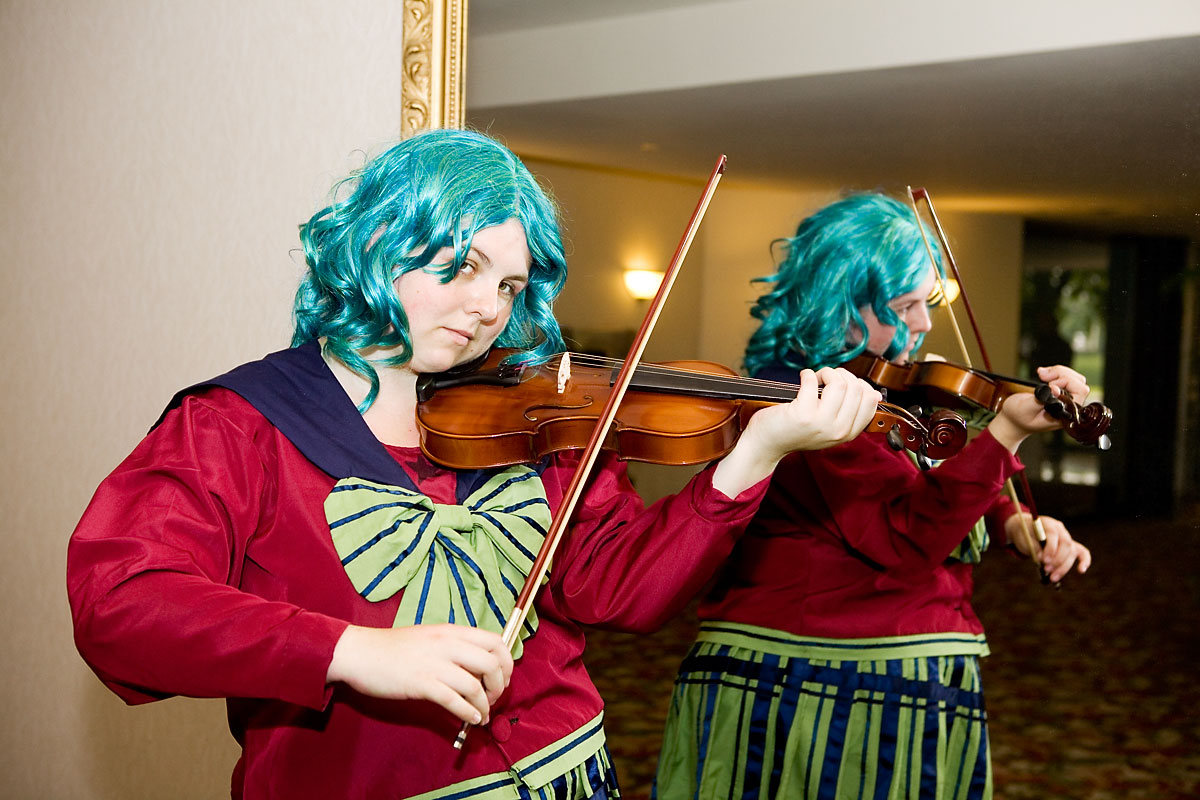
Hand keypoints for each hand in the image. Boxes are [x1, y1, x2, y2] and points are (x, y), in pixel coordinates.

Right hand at [326, 623, 513, 724]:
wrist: (360, 653)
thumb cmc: (393, 648)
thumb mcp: (430, 638)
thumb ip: (454, 647)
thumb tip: (478, 665)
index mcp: (451, 631)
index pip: (495, 640)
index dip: (507, 661)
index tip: (503, 676)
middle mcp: (447, 644)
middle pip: (492, 663)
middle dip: (500, 685)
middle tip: (494, 697)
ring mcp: (434, 664)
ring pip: (475, 685)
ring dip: (485, 704)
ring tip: (482, 714)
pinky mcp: (421, 684)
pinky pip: (454, 700)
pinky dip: (468, 712)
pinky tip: (471, 719)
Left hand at [712, 367, 881, 496]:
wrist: (768, 443)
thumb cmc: (797, 429)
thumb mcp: (830, 426)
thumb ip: (851, 412)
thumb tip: (875, 394)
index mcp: (849, 433)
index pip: (870, 400)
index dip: (857, 384)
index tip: (842, 384)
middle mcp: (839, 431)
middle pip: (856, 388)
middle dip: (841, 375)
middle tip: (825, 379)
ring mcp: (821, 423)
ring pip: (840, 383)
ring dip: (826, 372)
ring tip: (815, 378)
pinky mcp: (803, 414)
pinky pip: (813, 381)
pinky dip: (808, 374)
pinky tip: (803, 378)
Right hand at [988, 364, 1090, 450]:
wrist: (1013, 419)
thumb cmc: (1018, 417)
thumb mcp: (1025, 409)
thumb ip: (1041, 399)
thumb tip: (1056, 389)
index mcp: (1064, 415)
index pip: (1079, 391)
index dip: (1065, 382)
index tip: (1048, 385)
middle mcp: (1068, 407)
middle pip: (1078, 382)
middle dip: (1061, 374)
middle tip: (1042, 376)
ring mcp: (1066, 399)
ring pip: (1073, 377)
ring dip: (1057, 371)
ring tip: (1041, 374)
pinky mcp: (1061, 392)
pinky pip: (1066, 377)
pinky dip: (1054, 372)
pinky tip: (1043, 374)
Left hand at [1005, 512, 1091, 582]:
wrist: (1025, 530)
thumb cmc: (1024, 534)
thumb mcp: (1024, 539)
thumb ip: (1034, 547)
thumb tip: (1043, 559)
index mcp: (1047, 523)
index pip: (1053, 534)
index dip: (1050, 548)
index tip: (1043, 560)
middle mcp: (1060, 529)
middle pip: (1066, 544)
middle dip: (1058, 559)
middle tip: (1047, 570)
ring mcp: (1067, 537)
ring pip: (1072, 552)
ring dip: (1064, 566)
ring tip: (1052, 578)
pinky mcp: (1070, 546)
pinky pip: (1082, 552)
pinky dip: (1084, 561)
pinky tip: (1081, 571)